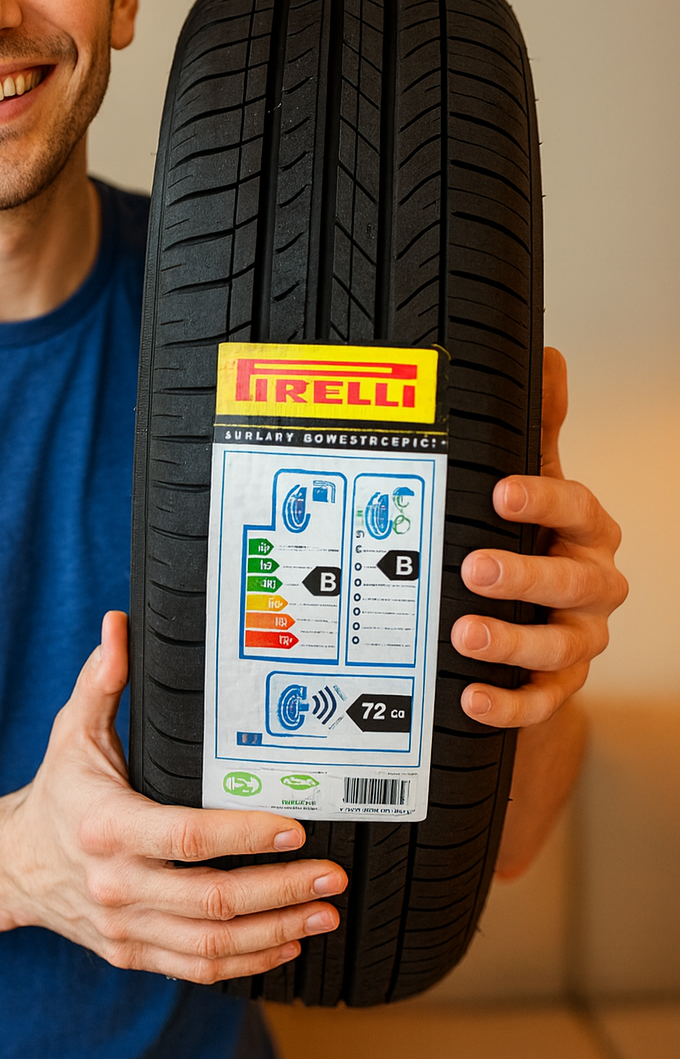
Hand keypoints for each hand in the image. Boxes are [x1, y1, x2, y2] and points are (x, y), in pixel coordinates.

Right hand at [0, 612, 346, 982]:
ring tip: (324, 913)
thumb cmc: (57, 793)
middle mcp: (116, 885)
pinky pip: (197, 968)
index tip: (293, 827)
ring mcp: (126, 928)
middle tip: (331, 875)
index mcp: (106, 827)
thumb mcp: (72, 733)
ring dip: (276, 932)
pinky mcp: (133, 954)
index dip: (244, 836)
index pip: (186, 838)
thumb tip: (119, 626)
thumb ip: (100, 682)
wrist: (15, 866)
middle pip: (212, 900)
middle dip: (281, 891)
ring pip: (212, 944)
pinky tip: (286, 943)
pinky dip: (248, 962)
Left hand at [452, 347, 627, 726]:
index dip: (544, 500)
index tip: (503, 491)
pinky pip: (543, 701)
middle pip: (571, 581)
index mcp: (587, 530)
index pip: (576, 508)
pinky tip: (473, 697)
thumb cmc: (536, 538)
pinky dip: (510, 703)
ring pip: (560, 646)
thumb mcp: (534, 479)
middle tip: (475, 567)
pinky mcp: (560, 684)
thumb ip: (537, 427)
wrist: (542, 609)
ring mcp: (580, 638)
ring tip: (465, 633)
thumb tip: (546, 354)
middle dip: (524, 576)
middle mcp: (592, 584)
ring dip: (513, 641)